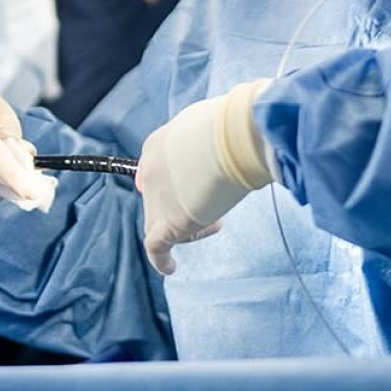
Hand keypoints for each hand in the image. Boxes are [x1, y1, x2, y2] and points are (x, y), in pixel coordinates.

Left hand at [137, 79, 272, 274]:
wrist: (236, 136)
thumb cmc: (236, 123)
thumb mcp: (218, 122)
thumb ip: (214, 135)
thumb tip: (241, 134)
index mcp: (158, 143)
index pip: (158, 172)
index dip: (177, 184)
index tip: (196, 189)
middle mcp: (149, 170)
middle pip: (158, 198)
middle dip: (182, 205)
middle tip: (211, 206)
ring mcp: (156, 196)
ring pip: (160, 222)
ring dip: (186, 227)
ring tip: (216, 223)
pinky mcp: (169, 221)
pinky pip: (156, 247)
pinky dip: (162, 260)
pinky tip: (170, 268)